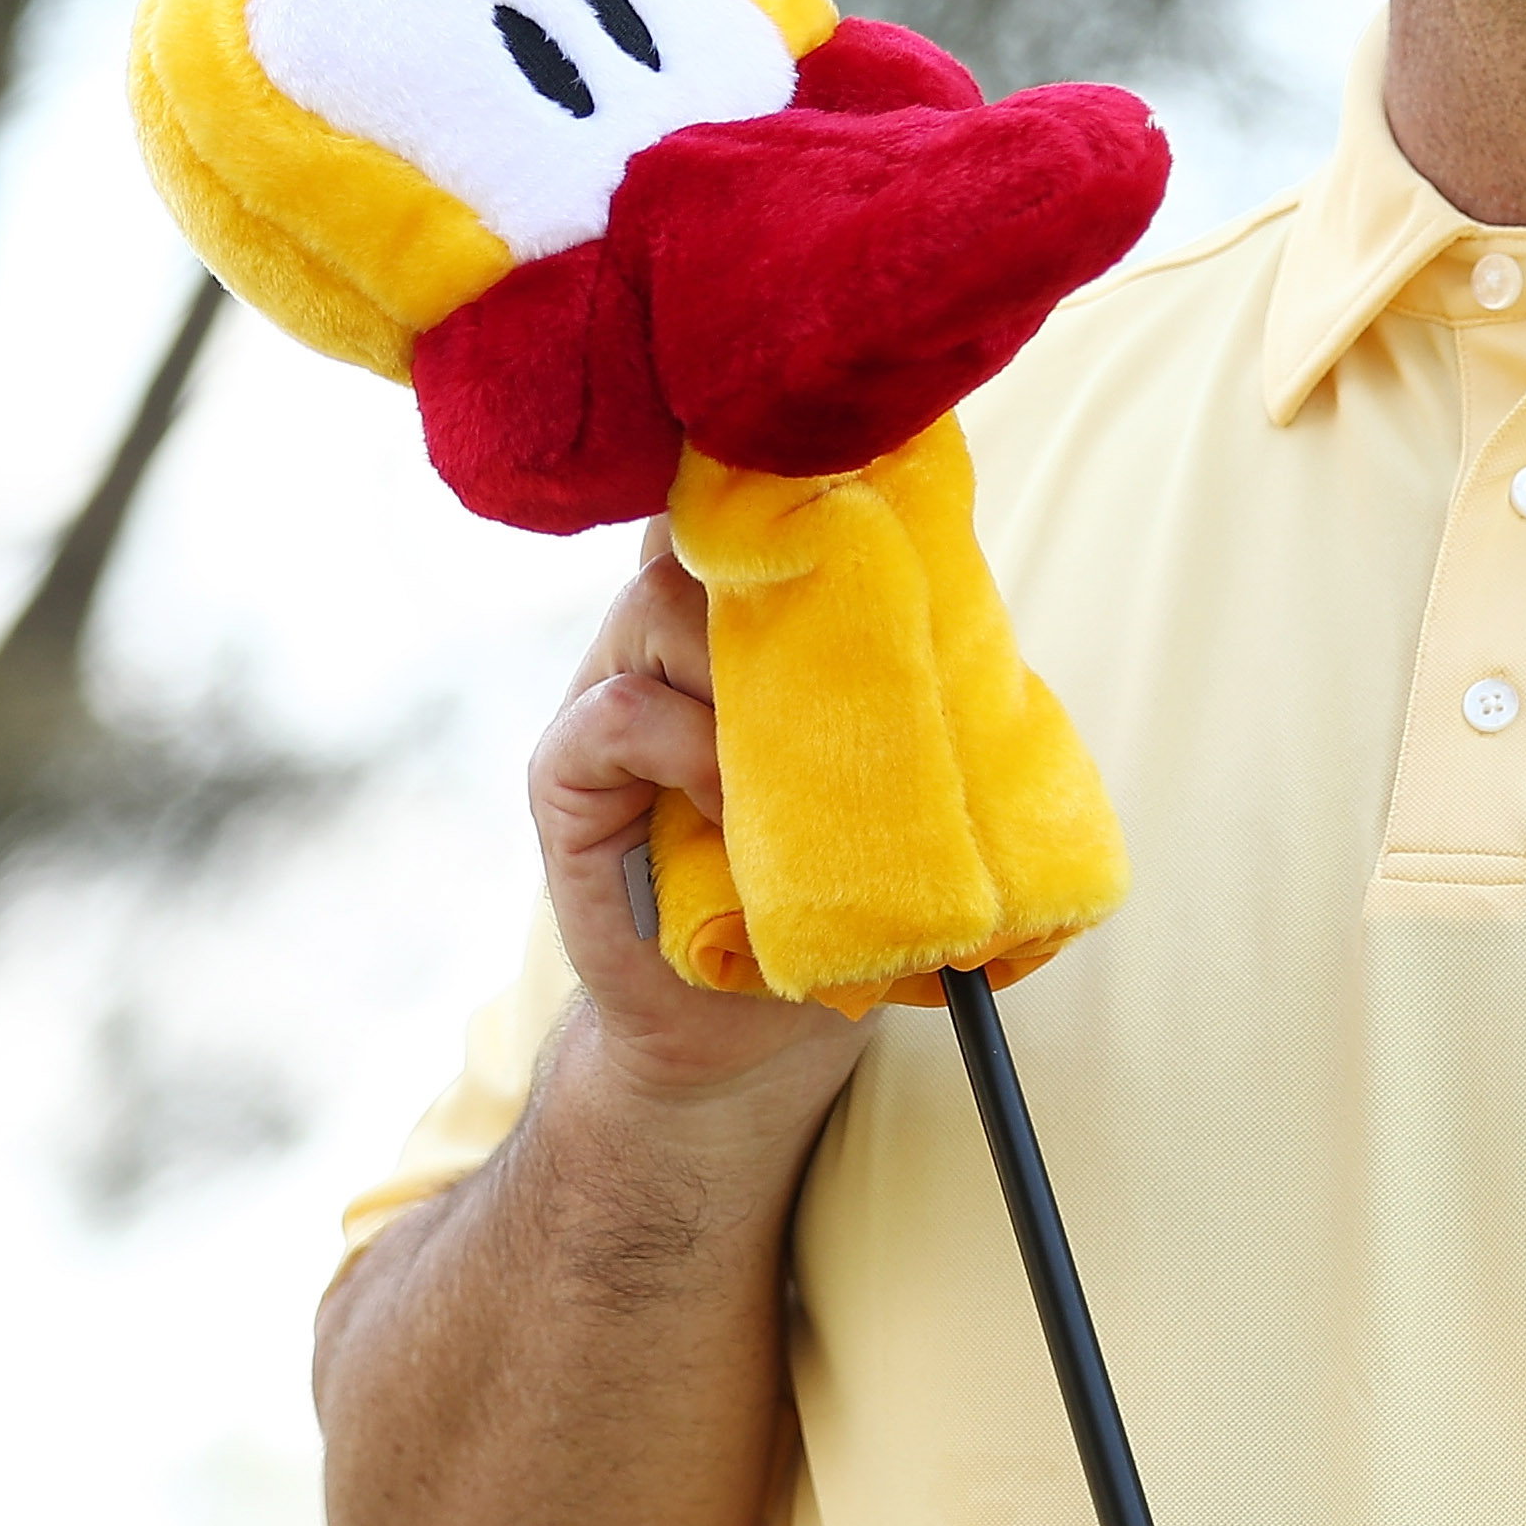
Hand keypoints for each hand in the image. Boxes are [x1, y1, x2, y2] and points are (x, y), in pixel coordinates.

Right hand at [528, 526, 865, 1109]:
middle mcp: (661, 646)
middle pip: (700, 544)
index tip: (860, 498)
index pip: (745, 519)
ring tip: (795, 748)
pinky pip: (616, 714)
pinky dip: (684, 743)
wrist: (750, 1032)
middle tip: (847, 638)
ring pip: (655, 606)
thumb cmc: (830, 890)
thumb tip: (961, 598)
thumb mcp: (877, 776)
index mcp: (733, 629)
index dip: (791, 494)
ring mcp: (603, 702)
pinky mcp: (564, 779)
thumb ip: (890, 689)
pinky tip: (732, 798)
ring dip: (738, 663)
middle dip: (778, 577)